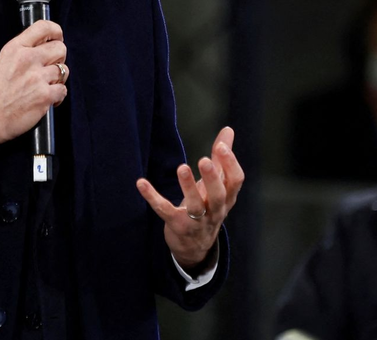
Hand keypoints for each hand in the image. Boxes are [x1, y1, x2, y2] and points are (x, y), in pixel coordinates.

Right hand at [0, 20, 68, 161]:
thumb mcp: (4, 60)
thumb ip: (23, 50)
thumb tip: (45, 44)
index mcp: (16, 48)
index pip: (43, 27)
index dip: (56, 32)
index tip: (57, 38)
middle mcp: (28, 59)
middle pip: (60, 48)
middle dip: (59, 58)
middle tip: (50, 68)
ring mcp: (38, 78)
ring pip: (63, 70)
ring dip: (57, 79)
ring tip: (45, 86)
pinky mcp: (45, 96)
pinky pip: (63, 90)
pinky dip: (58, 96)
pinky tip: (47, 98)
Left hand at [136, 126, 243, 270]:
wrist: (195, 247)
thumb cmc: (208, 207)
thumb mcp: (218, 185)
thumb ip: (222, 158)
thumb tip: (228, 129)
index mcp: (227, 198)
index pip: (235, 181)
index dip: (230, 164)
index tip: (220, 146)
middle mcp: (215, 211)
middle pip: (219, 195)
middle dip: (213, 178)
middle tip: (204, 160)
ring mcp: (196, 221)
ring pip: (196, 206)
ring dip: (188, 187)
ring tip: (181, 168)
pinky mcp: (176, 225)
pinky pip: (164, 210)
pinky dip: (152, 197)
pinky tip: (141, 183)